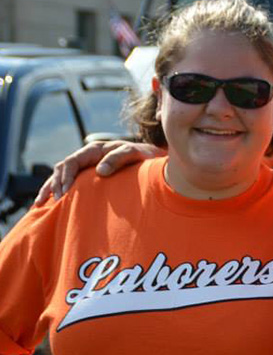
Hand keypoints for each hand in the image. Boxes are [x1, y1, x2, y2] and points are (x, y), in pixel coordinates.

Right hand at [34, 140, 162, 204]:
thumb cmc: (143, 156)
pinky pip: (69, 183)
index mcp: (94, 149)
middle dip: (54, 185)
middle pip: (62, 169)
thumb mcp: (132, 153)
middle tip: (54, 202)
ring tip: (40, 204)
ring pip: (61, 176)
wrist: (151, 158)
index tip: (65, 192)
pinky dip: (58, 191)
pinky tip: (50, 204)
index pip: (71, 162)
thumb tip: (99, 171)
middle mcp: (87, 157)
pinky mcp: (90, 177)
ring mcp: (87, 166)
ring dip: (50, 189)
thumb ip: (117, 159)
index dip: (66, 177)